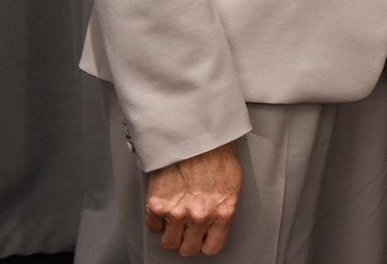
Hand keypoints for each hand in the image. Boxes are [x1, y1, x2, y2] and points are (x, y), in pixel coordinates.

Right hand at [145, 141, 241, 256]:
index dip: (206, 244)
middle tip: (188, 229)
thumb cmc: (217, 156)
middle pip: (188, 250)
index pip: (212, 249)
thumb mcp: (232, 185)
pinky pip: (153, 228)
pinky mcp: (156, 205)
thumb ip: (223, 210)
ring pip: (169, 243)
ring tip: (176, 218)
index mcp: (223, 213)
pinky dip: (158, 221)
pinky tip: (166, 208)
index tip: (203, 239)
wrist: (196, 136)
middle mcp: (200, 216)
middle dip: (188, 241)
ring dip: (172, 233)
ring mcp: (176, 212)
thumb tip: (216, 226)